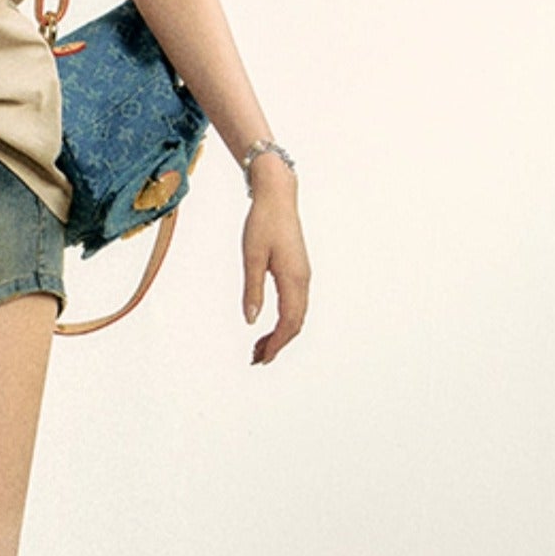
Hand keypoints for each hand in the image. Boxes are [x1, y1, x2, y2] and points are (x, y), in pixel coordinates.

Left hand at [241, 162, 309, 365]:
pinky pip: (295, 304)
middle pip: (295, 323)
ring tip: (260, 346)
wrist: (278, 197)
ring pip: (296, 315)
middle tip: (256, 358)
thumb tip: (251, 320)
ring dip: (280, 333)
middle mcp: (303, 280)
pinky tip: (269, 324)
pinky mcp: (298, 271)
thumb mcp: (252, 257)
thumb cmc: (263, 223)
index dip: (276, 344)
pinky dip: (284, 319)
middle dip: (278, 344)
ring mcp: (303, 276)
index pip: (288, 322)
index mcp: (293, 279)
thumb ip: (252, 289)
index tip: (261, 358)